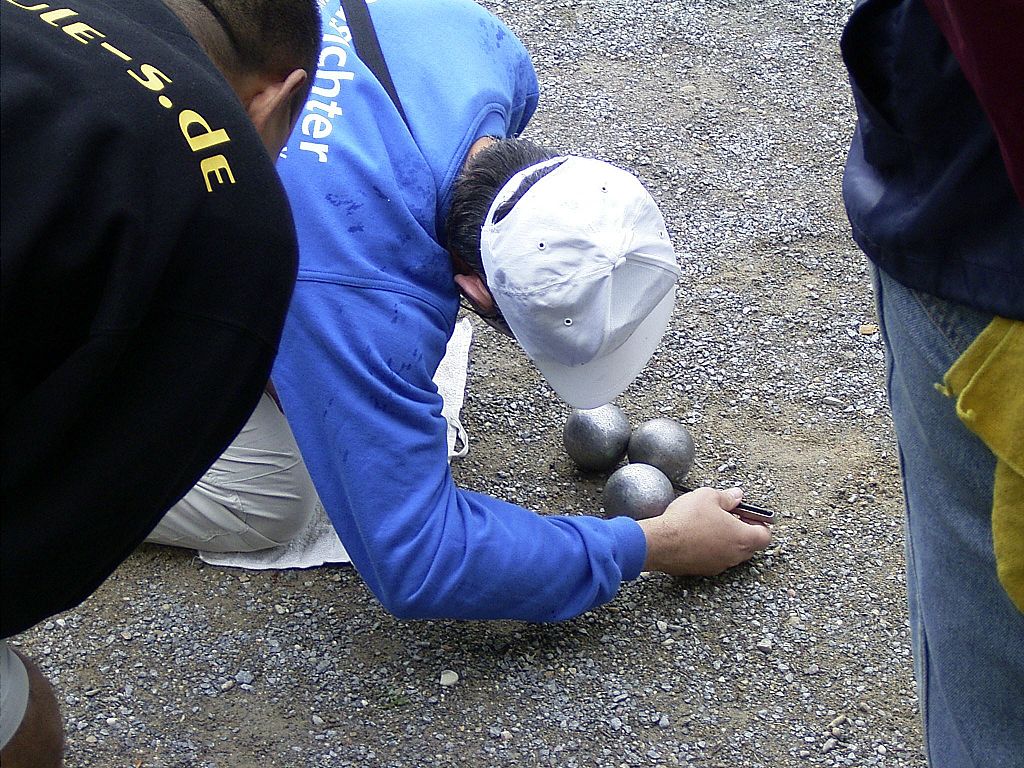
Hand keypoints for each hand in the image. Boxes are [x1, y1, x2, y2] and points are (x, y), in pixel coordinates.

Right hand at [637, 487, 771, 575]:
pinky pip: (714, 558)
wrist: (661, 543)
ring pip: (731, 552)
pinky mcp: (702, 570)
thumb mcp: (709, 496)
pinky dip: (711, 548)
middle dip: (743, 530)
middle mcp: (734, 555)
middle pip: (750, 545)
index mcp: (742, 537)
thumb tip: (736, 496)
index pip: (765, 535)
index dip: (761, 522)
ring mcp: (719, 565)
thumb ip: (727, 497)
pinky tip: (697, 535)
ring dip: (727, 539)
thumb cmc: (686, 520)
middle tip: (729, 516)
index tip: (749, 513)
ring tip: (710, 524)